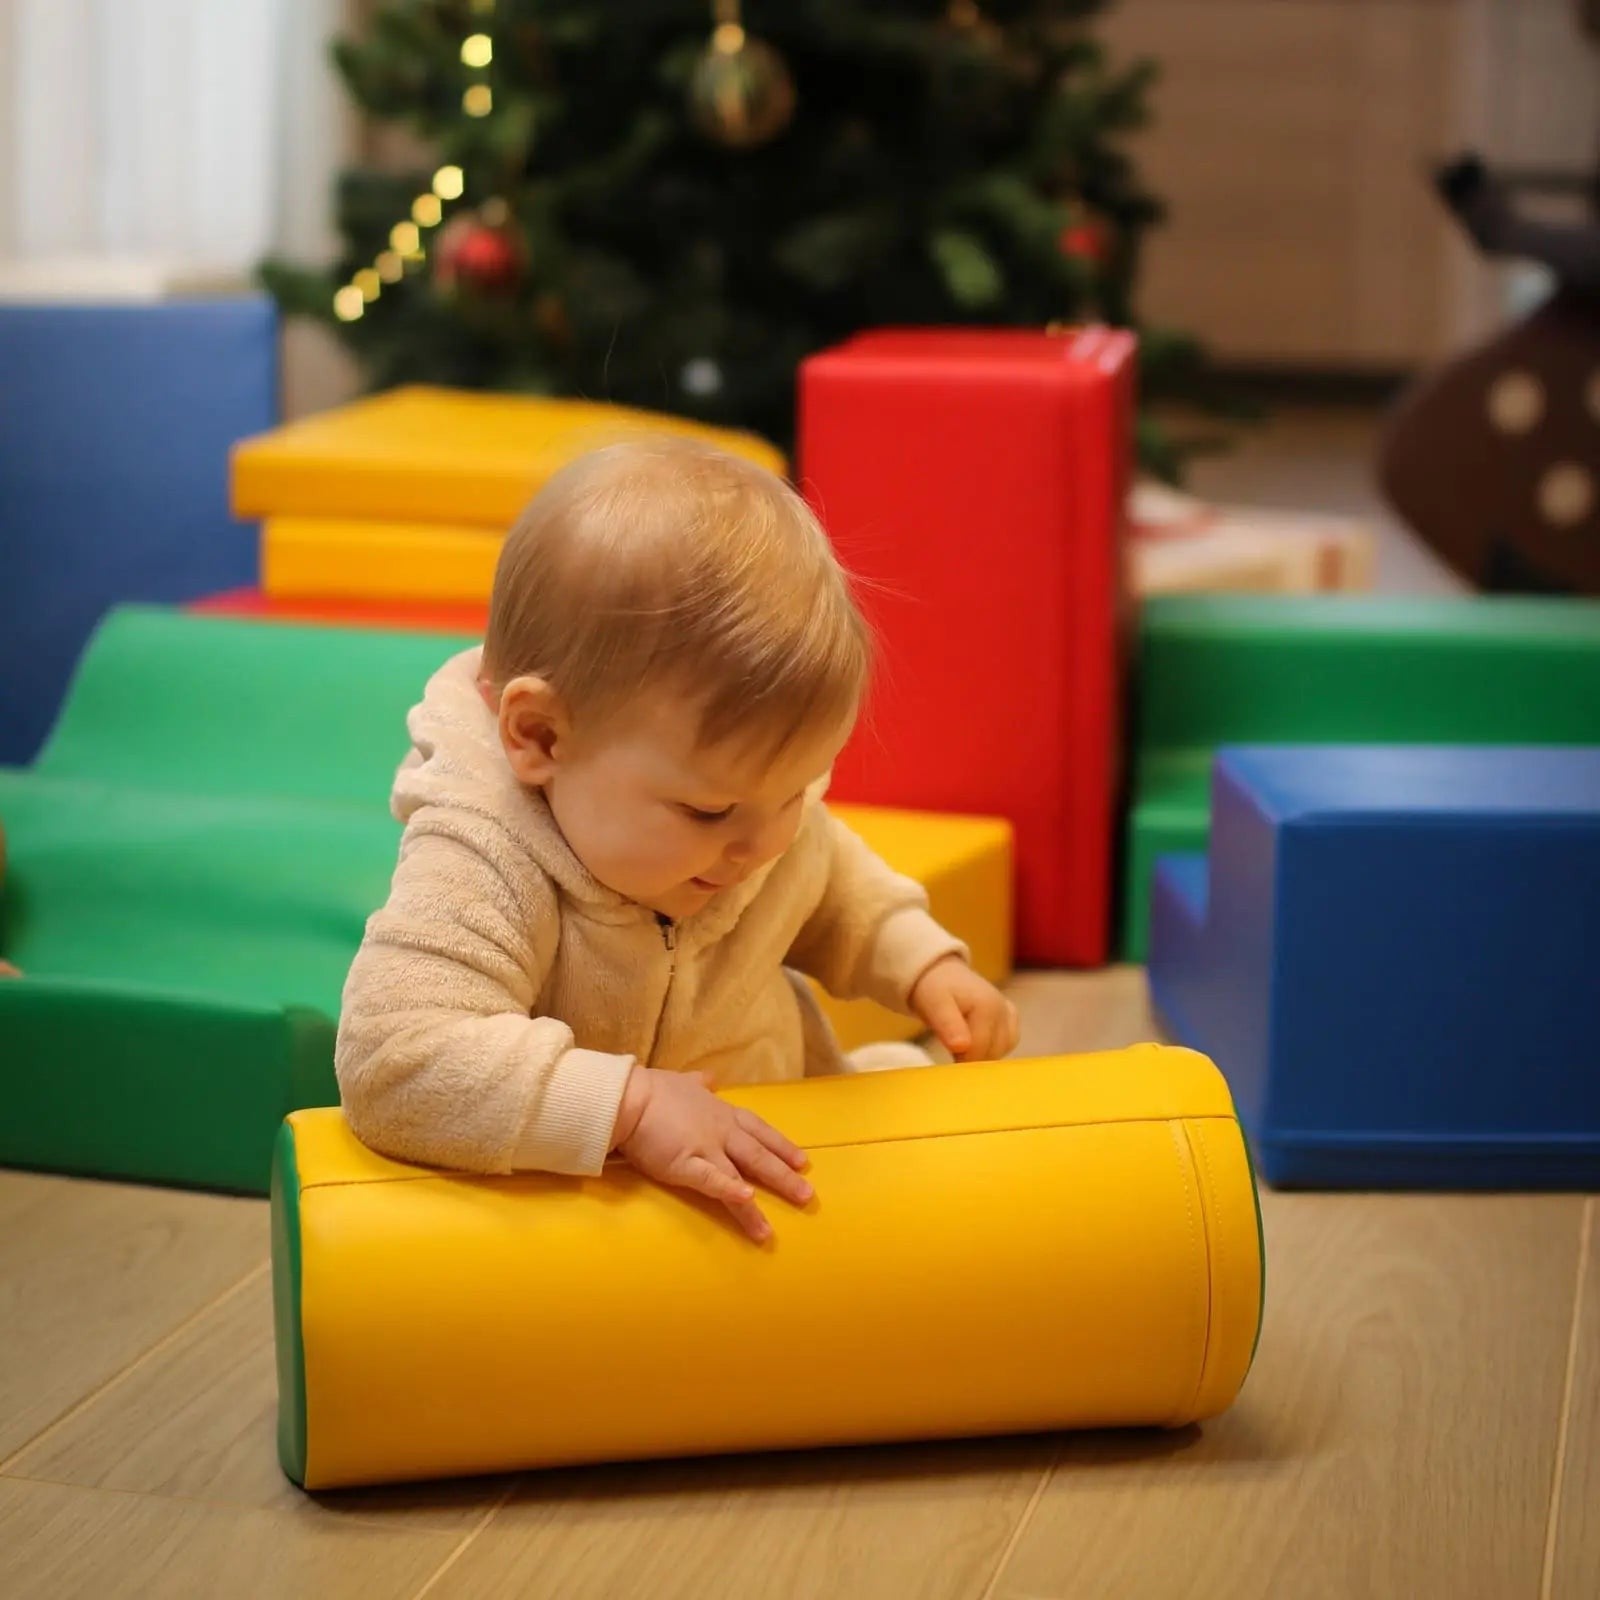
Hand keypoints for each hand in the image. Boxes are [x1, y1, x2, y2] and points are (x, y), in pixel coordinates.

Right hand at [611, 1066, 811, 1243]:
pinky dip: (730, 1191)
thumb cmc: (653, 1090)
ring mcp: (704, 1148)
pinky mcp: (684, 1164)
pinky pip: (711, 1180)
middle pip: (758, 1157)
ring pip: (738, 1178)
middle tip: (807, 1197)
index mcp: (721, 1113)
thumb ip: (700, 1082)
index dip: (781, 1146)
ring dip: (755, 1207)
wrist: (628, 1097)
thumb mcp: (684, 1081)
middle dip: (783, 1177)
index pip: (759, 1130)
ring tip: (769, 1232)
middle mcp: (720, 1132)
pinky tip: (747, 1201)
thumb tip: (711, 1078)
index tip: (802, 1161)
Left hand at [910, 956, 1019, 1062]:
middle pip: (992, 1054)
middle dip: (971, 1059)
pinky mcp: (1012, 1018)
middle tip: (951, 1049)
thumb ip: (948, 1025)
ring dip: (981, 1055)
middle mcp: (1004, 1010)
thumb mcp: (935, 1005)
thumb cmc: (936, 990)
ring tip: (961, 1041)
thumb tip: (962, 1047)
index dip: (960, 1061)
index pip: (978, 1051)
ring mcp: (1010, 1014)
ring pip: (1001, 1052)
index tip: (946, 1059)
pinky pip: (1007, 1044)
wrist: (943, 975)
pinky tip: (977, 1041)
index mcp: (987, 1007)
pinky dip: (993, 1048)